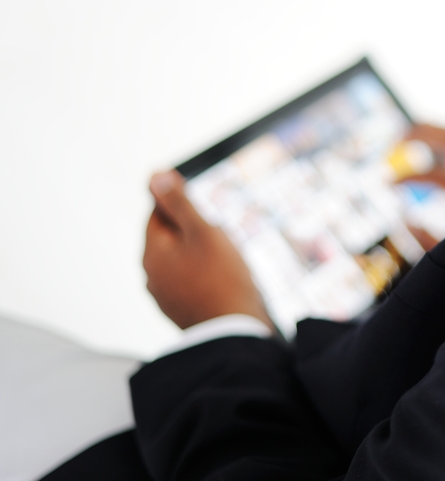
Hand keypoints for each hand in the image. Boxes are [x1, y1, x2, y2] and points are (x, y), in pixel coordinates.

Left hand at [143, 170, 272, 330]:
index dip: (181, 206)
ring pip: (180, 261)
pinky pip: (188, 282)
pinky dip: (203, 276)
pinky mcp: (179, 310)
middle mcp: (151, 274)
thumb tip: (154, 175)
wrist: (233, 331)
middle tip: (221, 238)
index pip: (157, 214)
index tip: (204, 210)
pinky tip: (223, 281)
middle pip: (169, 238)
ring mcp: (164, 295)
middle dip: (193, 232)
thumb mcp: (202, 231)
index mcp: (152, 252)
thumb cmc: (221, 277)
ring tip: (226, 261)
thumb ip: (178, 203)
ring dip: (198, 255)